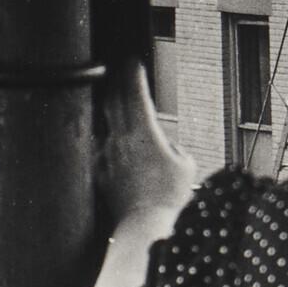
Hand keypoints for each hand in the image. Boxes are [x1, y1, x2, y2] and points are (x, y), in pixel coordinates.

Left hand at [96, 62, 197, 223]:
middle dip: (116, 84)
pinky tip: (109, 141)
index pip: (135, 95)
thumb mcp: (186, 166)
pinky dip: (107, 141)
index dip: (134, 75)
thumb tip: (165, 146)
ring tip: (113, 101)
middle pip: (113, 102)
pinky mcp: (100, 174)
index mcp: (143, 133)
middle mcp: (120, 140)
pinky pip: (102, 150)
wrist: (145, 225)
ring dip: (110, 110)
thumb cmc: (170, 196)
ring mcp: (107, 157)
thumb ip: (174, 148)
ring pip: (105, 124)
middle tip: (119, 71)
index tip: (133, 61)